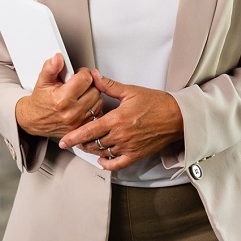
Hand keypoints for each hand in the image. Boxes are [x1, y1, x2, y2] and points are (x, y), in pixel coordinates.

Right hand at [14, 54, 103, 138]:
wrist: (35, 120)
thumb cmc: (40, 101)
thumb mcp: (43, 81)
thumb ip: (51, 67)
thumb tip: (58, 58)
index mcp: (62, 99)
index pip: (85, 79)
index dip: (83, 72)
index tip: (78, 74)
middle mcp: (71, 112)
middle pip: (95, 89)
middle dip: (89, 83)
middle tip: (79, 84)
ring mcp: (78, 122)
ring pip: (99, 101)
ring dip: (92, 95)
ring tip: (80, 94)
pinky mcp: (82, 128)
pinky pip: (98, 113)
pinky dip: (93, 107)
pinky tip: (84, 104)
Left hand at [59, 70, 183, 169]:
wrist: (177, 117)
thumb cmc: (157, 103)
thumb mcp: (131, 91)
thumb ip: (109, 86)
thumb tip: (94, 76)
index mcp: (117, 119)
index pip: (89, 130)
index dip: (73, 137)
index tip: (63, 141)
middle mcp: (120, 135)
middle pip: (93, 144)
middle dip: (82, 143)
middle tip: (75, 140)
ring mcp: (128, 147)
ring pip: (103, 153)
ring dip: (93, 150)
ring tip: (88, 145)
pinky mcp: (136, 155)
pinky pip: (117, 164)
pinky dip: (108, 164)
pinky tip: (103, 160)